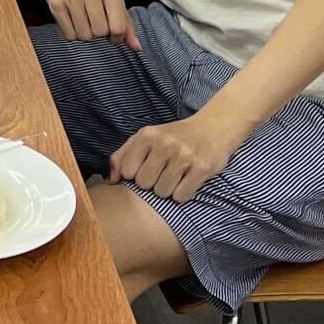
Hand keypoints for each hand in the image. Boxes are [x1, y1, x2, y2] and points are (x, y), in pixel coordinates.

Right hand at [36, 0, 141, 50]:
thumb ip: (125, 20)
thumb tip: (136, 47)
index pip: (118, 26)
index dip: (117, 37)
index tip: (111, 32)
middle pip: (100, 32)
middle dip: (98, 33)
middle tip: (93, 21)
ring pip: (84, 36)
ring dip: (84, 34)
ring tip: (82, 20)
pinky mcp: (56, 4)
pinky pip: (68, 34)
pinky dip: (71, 33)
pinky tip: (71, 20)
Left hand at [110, 104, 244, 202]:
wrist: (212, 128)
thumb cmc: (174, 136)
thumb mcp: (145, 138)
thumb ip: (122, 156)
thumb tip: (112, 180)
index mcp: (147, 135)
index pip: (127, 171)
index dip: (135, 175)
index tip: (146, 169)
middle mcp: (164, 143)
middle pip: (145, 184)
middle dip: (152, 184)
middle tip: (163, 173)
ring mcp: (184, 155)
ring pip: (163, 192)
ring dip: (168, 190)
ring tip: (175, 176)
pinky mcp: (202, 168)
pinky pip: (182, 196)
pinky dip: (183, 194)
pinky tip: (187, 181)